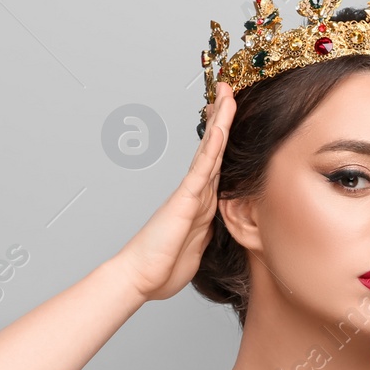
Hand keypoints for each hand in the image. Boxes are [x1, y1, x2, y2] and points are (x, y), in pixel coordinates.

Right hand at [114, 80, 235, 300]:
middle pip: (214, 149)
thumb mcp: (196, 248)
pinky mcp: (185, 200)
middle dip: (222, 119)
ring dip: (220, 122)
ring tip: (227, 94)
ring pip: (210, 151)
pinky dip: (213, 146)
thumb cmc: (162, 268)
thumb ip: (205, 232)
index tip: (229, 117)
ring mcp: (189, 194)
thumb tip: (212, 226)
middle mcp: (195, 193)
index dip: (224, 141)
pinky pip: (203, 168)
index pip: (217, 165)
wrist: (140, 278)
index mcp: (201, 204)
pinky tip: (221, 127)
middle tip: (227, 90)